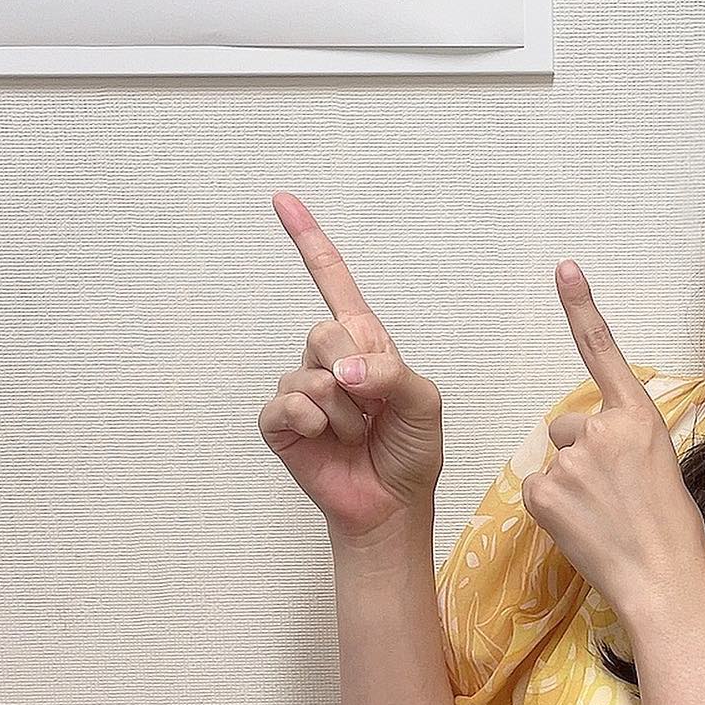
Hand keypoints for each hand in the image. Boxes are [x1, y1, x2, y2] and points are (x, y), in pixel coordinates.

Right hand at [258, 192, 444, 542]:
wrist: (392, 504)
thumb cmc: (410, 451)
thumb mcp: (424, 402)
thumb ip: (391, 372)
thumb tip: (341, 371)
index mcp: (365, 343)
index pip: (335, 283)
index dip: (310, 242)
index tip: (283, 201)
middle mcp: (328, 360)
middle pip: (324, 331)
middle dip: (354, 371)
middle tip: (372, 408)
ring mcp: (301, 390)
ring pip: (310, 373)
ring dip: (343, 411)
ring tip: (356, 434)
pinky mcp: (281, 422)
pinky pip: (286, 404)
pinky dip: (314, 422)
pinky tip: (327, 440)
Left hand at [520, 259, 704, 618]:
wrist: (663, 580)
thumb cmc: (670, 528)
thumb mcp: (659, 465)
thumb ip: (621, 440)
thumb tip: (584, 443)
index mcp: (637, 417)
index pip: (603, 351)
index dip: (582, 307)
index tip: (563, 268)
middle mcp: (601, 429)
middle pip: (567, 427)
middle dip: (581, 456)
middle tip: (614, 497)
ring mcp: (570, 460)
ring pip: (553, 461)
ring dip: (568, 485)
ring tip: (602, 516)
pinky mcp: (544, 491)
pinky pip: (536, 489)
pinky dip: (552, 508)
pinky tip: (581, 526)